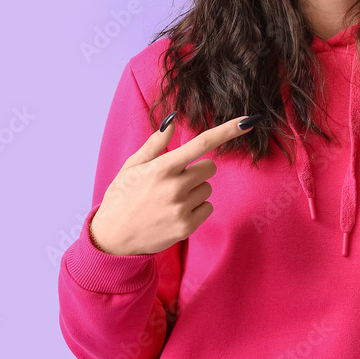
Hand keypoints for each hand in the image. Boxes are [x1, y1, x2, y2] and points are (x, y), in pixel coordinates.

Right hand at [89, 114, 257, 255]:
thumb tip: (172, 120)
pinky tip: (175, 213)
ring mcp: (182, 208)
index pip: (201, 143)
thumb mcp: (132, 166)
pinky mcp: (186, 226)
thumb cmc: (121, 197)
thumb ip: (155, 144)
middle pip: (209, 168)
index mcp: (162, 167)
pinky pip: (207, 208)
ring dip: (194, 191)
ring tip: (169, 200)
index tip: (248, 121)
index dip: (227, 131)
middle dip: (197, 171)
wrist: (111, 238)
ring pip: (207, 189)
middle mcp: (175, 186)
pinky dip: (196, 209)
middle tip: (174, 181)